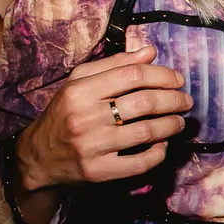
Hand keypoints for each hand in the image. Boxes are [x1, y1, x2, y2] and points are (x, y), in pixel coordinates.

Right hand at [15, 45, 191, 190]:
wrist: (37, 157)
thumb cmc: (65, 113)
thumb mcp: (80, 83)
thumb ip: (115, 65)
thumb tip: (150, 52)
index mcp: (80, 90)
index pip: (133, 75)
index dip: (163, 76)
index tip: (178, 80)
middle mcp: (84, 117)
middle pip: (144, 102)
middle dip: (173, 100)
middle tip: (185, 102)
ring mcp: (91, 146)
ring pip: (146, 132)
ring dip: (171, 125)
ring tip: (179, 122)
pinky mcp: (98, 172)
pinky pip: (139, 163)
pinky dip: (158, 153)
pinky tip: (162, 145)